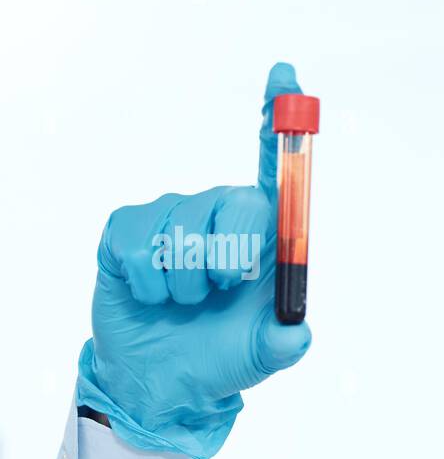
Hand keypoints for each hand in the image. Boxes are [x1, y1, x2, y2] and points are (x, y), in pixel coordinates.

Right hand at [76, 63, 312, 458]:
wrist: (163, 381)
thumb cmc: (222, 357)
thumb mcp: (262, 356)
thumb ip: (285, 343)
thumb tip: (298, 331)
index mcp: (263, 233)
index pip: (275, 168)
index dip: (280, 120)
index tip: (286, 78)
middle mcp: (221, 213)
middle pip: (234, 202)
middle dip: (229, 257)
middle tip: (220, 290)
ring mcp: (173, 217)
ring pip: (185, 229)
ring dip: (187, 282)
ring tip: (186, 301)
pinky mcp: (129, 229)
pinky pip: (142, 242)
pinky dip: (149, 281)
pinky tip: (152, 295)